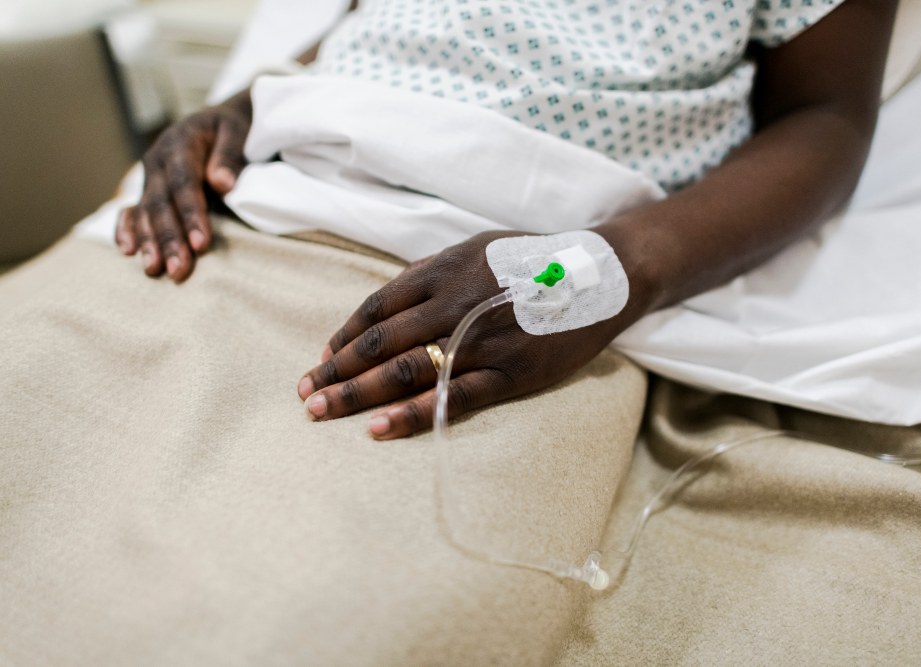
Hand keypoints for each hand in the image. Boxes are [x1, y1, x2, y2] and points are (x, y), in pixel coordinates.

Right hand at [116, 91, 252, 281]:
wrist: (216, 123)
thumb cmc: (231, 130)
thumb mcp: (237, 131)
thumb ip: (230, 155)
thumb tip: (222, 183)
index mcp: (180, 144)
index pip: (184, 184)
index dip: (191, 214)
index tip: (200, 243)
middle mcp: (157, 160)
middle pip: (161, 204)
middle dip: (168, 239)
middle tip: (178, 270)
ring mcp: (149, 177)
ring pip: (145, 212)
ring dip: (149, 243)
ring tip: (155, 270)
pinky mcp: (147, 189)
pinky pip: (131, 211)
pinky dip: (127, 230)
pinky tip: (127, 252)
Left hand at [296, 231, 639, 439]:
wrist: (601, 273)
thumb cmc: (535, 260)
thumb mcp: (478, 248)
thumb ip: (434, 272)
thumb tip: (389, 301)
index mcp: (445, 270)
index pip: (378, 306)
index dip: (345, 335)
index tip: (323, 359)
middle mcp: (456, 302)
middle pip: (381, 340)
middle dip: (337, 370)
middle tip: (304, 394)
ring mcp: (482, 339)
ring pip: (407, 369)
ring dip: (358, 392)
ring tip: (320, 412)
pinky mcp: (510, 372)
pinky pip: (451, 397)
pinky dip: (411, 413)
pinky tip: (378, 428)